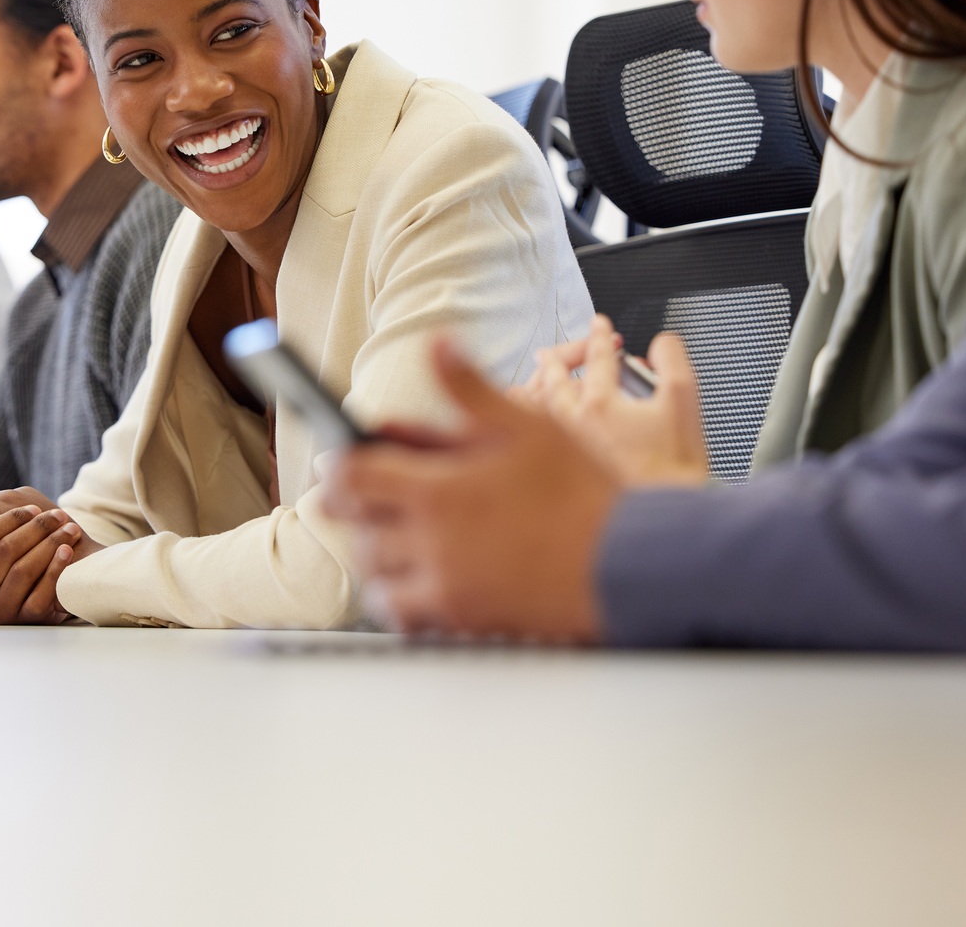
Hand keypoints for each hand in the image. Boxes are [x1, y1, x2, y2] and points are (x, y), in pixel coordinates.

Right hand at [0, 489, 102, 623]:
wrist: (44, 595)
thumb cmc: (18, 559)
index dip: (10, 519)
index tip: (33, 508)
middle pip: (6, 551)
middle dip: (36, 528)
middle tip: (58, 515)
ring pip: (23, 570)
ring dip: (51, 544)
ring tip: (68, 529)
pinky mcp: (21, 620)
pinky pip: (40, 593)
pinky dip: (56, 568)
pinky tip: (67, 551)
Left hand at [323, 337, 621, 640]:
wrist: (626, 565)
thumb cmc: (583, 496)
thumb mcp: (528, 425)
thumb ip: (470, 388)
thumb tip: (437, 346)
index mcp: (438, 490)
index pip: (350, 478)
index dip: (339, 466)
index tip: (345, 459)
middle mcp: (431, 543)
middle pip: (354, 526)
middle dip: (356, 506)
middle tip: (371, 492)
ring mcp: (444, 587)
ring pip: (374, 572)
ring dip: (376, 548)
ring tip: (399, 529)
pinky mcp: (461, 619)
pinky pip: (402, 613)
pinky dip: (398, 595)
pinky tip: (417, 573)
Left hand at [520, 315, 708, 485]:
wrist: (664, 518)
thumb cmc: (674, 471)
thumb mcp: (684, 402)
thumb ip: (672, 361)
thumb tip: (661, 343)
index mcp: (599, 405)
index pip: (597, 358)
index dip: (601, 335)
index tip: (601, 326)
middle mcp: (571, 425)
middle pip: (554, 378)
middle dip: (562, 356)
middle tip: (568, 348)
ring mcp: (561, 449)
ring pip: (532, 406)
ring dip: (538, 383)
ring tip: (540, 374)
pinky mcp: (559, 471)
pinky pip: (528, 434)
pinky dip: (528, 415)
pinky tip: (531, 416)